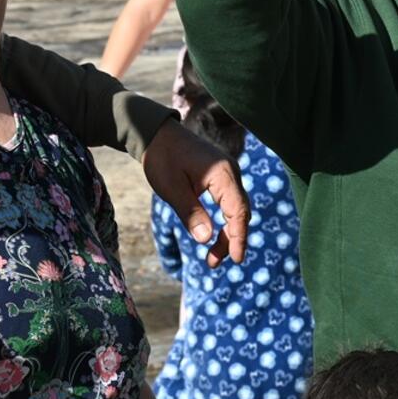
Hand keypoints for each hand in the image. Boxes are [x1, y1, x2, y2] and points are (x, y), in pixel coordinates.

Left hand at [143, 119, 248, 265]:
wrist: (157, 135)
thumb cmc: (162, 159)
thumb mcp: (172, 189)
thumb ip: (190, 213)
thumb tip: (206, 240)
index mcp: (222, 174)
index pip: (238, 211)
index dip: (238, 236)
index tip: (236, 258)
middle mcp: (231, 173)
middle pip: (240, 213)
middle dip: (231, 240)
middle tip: (214, 263)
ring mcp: (228, 174)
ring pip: (236, 210)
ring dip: (227, 234)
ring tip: (212, 259)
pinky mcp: (221, 178)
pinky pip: (229, 203)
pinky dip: (223, 221)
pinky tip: (213, 236)